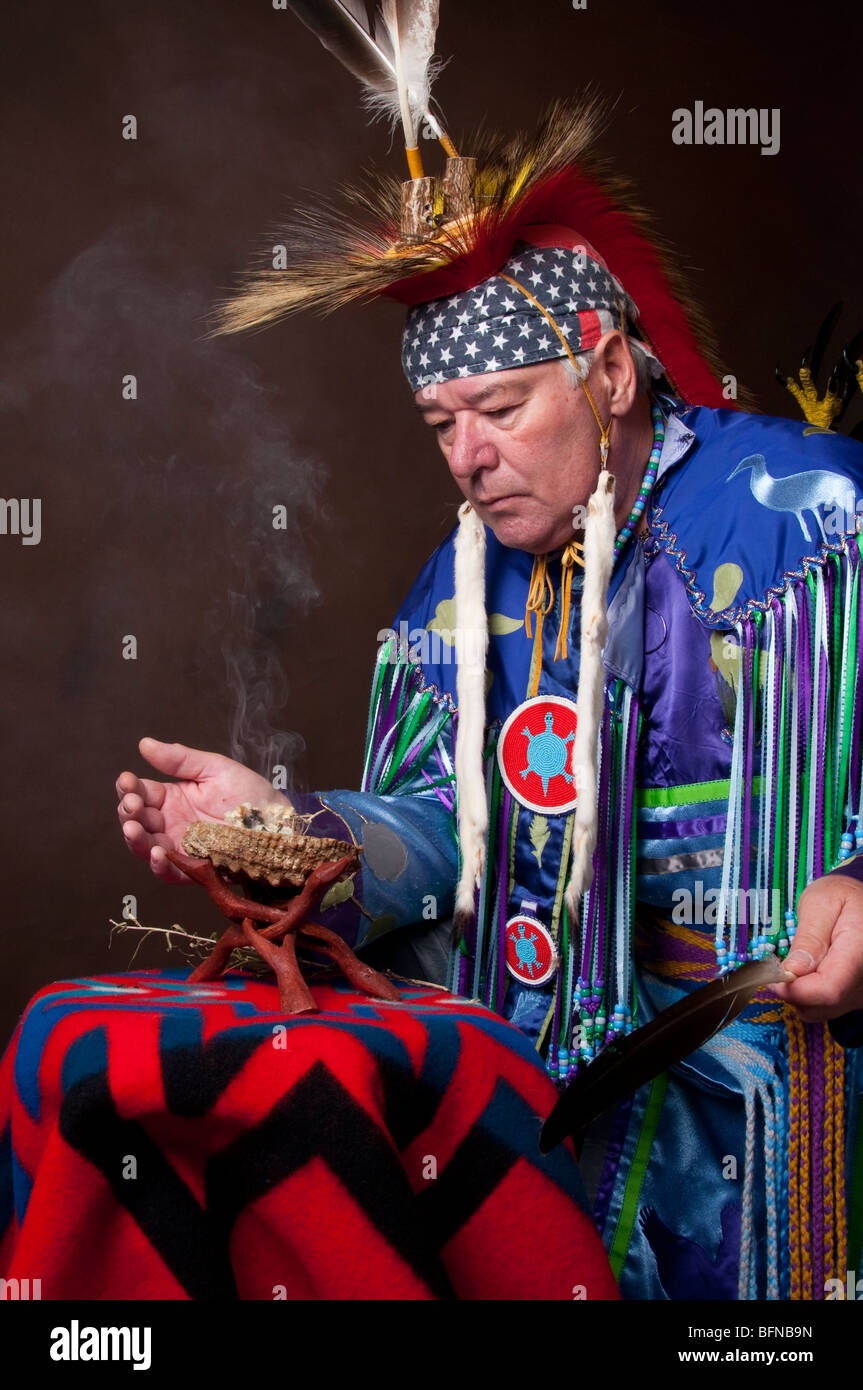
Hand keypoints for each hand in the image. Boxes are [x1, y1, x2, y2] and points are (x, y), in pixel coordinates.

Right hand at [116, 737, 288, 883]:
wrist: (279, 822)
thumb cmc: (250, 794)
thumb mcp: (214, 769)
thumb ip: (180, 759)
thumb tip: (145, 744)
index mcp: (173, 798)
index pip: (141, 793)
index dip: (128, 788)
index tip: (127, 780)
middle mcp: (172, 823)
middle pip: (138, 821)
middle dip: (129, 812)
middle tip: (132, 803)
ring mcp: (182, 846)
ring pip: (147, 847)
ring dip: (136, 839)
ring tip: (134, 828)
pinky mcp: (195, 868)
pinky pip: (170, 872)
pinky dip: (160, 865)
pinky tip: (158, 852)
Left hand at [769, 872, 862, 1020]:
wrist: (860, 900)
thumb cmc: (840, 896)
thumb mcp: (820, 904)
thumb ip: (809, 937)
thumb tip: (793, 970)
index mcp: (860, 950)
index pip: (829, 989)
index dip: (795, 990)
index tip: (772, 976)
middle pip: (825, 1004)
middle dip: (793, 991)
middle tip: (778, 966)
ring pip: (825, 1010)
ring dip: (801, 995)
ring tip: (795, 966)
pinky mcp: (858, 995)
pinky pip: (830, 1007)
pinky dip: (812, 996)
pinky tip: (807, 974)